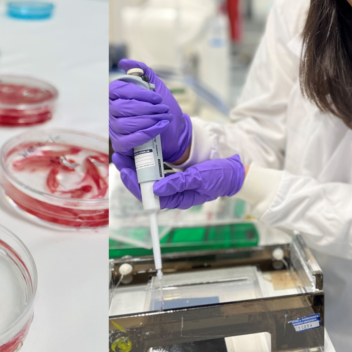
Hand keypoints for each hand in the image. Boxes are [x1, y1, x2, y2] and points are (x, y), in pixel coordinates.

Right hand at [111, 60, 190, 161]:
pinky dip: (146, 133)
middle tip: (162, 109)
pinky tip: (159, 127)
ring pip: (125, 124)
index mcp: (116, 96)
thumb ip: (143, 72)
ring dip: (149, 120)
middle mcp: (111, 112)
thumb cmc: (163, 107)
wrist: (176, 129)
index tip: (156, 97)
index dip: (136, 93)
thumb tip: (124, 62)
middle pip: (121, 108)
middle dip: (146, 108)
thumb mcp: (156, 86)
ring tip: (163, 118)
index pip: (116, 91)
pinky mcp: (121, 144)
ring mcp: (114, 129)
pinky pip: (128, 140)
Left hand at [118, 154, 244, 208]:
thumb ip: (178, 184)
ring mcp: (171, 184)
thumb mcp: (198, 179)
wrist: (231, 172)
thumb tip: (156, 189)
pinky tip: (141, 151)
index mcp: (176, 199)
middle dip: (131, 171)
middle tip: (120, 156)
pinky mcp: (173, 176)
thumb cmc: (217, 177)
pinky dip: (148, 162)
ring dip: (137, 165)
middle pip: (144, 185)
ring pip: (148, 177)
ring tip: (125, 152)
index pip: (148, 195)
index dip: (134, 183)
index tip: (125, 170)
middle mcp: (170, 193)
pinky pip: (156, 170)